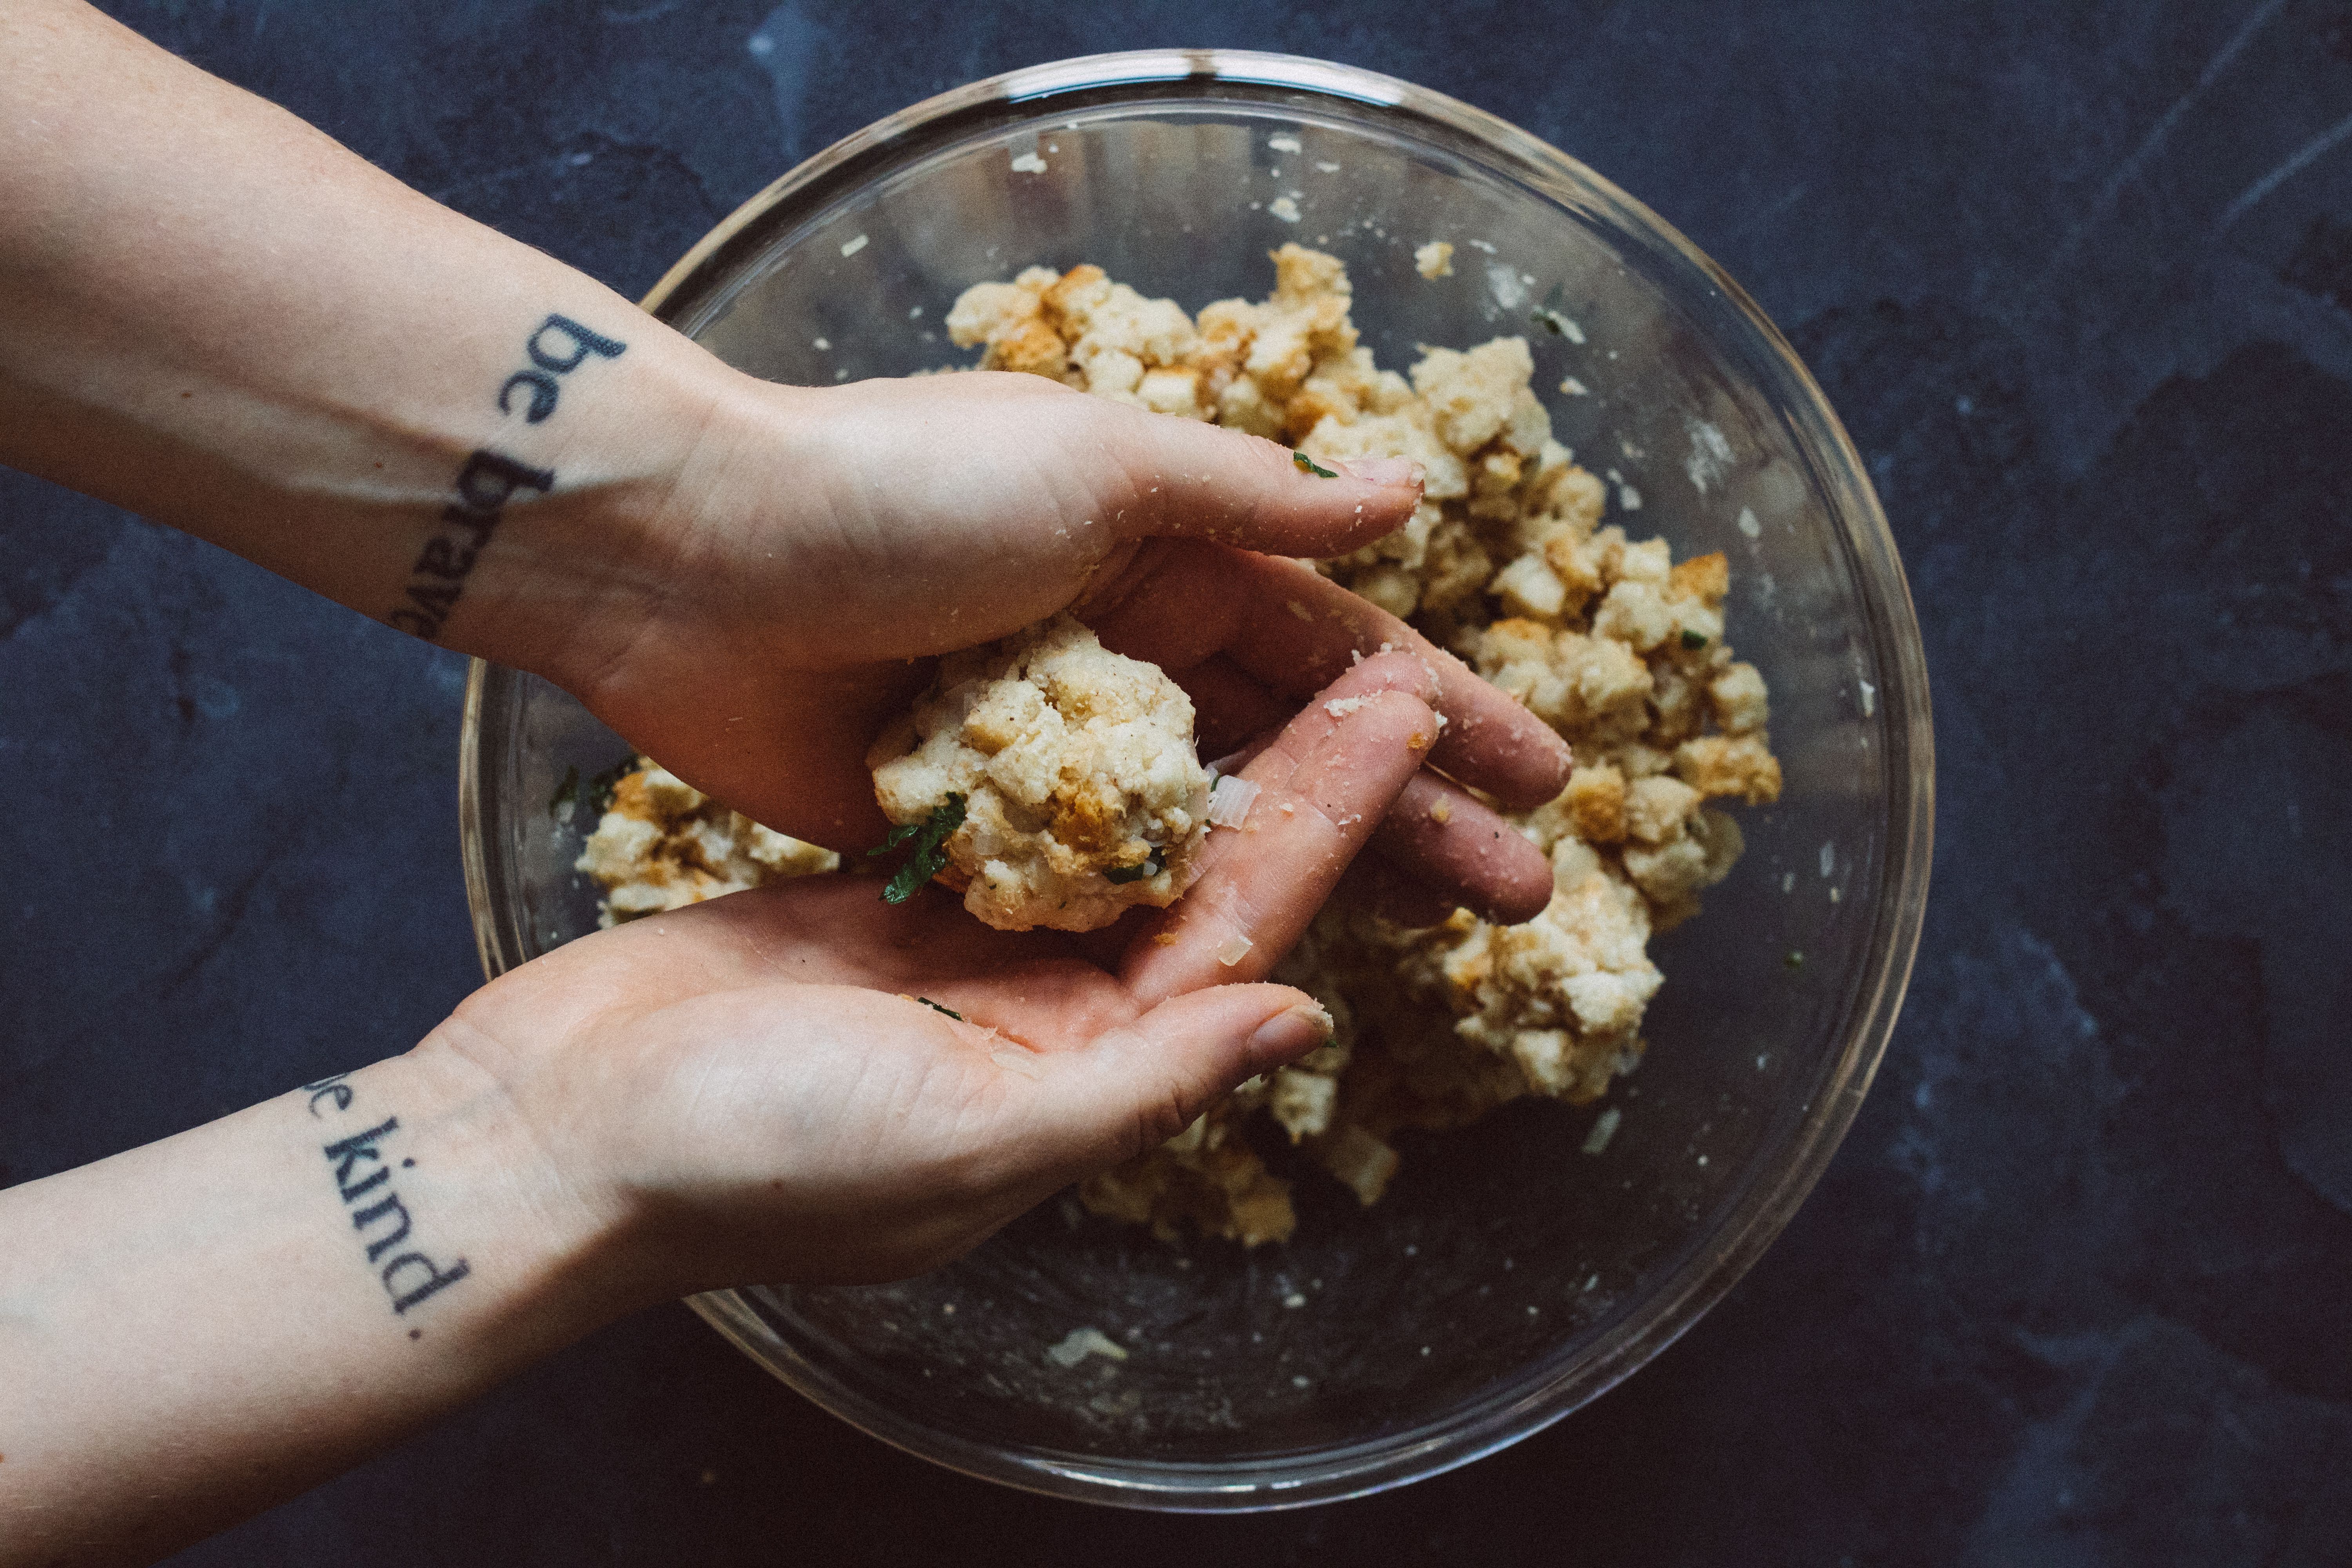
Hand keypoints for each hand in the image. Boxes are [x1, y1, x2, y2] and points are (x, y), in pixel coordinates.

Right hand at [434, 653, 1445, 1288]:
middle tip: (1384, 671)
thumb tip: (1300, 1021)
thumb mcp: (970, 1137)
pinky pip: (1005, 823)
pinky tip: (1120, 678)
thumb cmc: (752, 1158)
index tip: (1409, 720)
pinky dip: (1065, 757)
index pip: (1238, 932)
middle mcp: (1040, 1024)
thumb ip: (1145, 1080)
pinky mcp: (876, 909)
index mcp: (1080, 1081)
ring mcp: (958, 963)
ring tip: (1279, 650)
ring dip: (1196, 753)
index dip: (1331, 822)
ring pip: (1114, 842)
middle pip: (1196, 879)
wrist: (551, 1137)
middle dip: (1294, 780)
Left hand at [537, 369, 1566, 923]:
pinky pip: (1086, 878)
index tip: (1539, 778)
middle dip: (1409, 816)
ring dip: (1313, 880)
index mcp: (1158, 554)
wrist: (685, 559)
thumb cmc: (896, 489)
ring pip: (1207, 827)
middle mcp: (1116, 652)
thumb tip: (1406, 493)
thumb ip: (1251, 499)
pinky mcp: (962, 819)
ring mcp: (1042, 746)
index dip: (1437, 714)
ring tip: (1424, 943)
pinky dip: (1160, 914)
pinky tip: (1249, 966)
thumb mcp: (1096, 464)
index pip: (1332, 648)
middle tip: (1518, 894)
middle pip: (1292, 752)